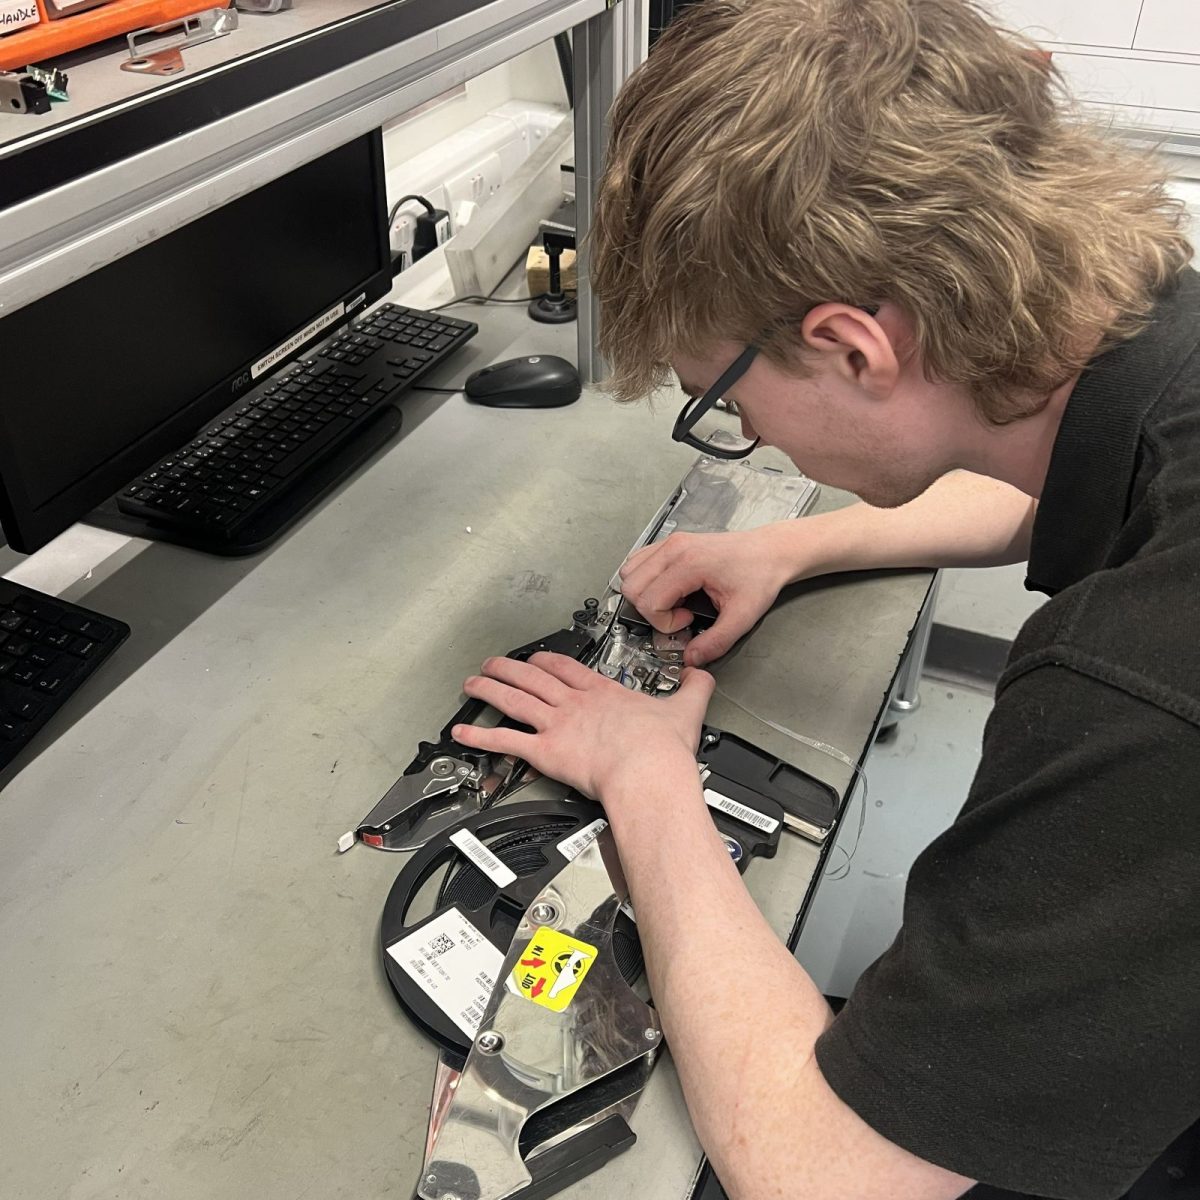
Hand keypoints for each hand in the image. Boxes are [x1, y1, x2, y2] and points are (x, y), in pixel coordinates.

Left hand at [452, 652, 713, 801]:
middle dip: (509, 669)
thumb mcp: (685, 707)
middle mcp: (574, 704)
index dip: (547, 661)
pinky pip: (506, 741)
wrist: (647, 770)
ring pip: (514, 701)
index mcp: (602, 692)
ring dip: (488, 691)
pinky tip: (462, 735)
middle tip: (492, 664)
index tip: (536, 658)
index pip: (567, 669)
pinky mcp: (545, 750)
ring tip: (471, 685)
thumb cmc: (662, 748)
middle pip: (533, 678)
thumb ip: (693, 689)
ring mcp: (557, 725)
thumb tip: (703, 676)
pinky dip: (481, 738)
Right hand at [619, 527, 792, 665]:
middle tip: (678, 614)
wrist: (770, 552)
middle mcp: (674, 549)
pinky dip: (646, 581)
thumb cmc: (760, 573)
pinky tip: (671, 589)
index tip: (687, 621)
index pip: (648, 600)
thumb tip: (693, 658)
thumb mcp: (743, 616)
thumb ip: (716, 641)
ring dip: (645, 595)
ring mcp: (670, 543)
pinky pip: (638, 562)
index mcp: (690, 563)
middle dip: (650, 610)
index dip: (663, 621)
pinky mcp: (671, 544)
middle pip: (631, 587)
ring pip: (628, 573)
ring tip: (675, 601)